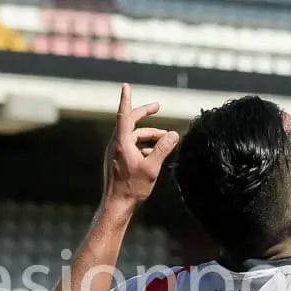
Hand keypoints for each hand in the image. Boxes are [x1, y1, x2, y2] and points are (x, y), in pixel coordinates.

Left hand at [103, 83, 179, 208]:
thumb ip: (163, 149)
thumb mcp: (152, 167)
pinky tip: (156, 154)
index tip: (126, 85)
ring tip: (166, 140)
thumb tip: (174, 134)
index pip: (124, 115)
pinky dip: (144, 146)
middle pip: (130, 123)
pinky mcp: (118, 160)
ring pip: (134, 136)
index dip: (126, 99)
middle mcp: (116, 144)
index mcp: (121, 142)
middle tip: (158, 107)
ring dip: (149, 135)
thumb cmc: (132, 187)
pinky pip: (132, 146)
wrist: (117, 205)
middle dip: (145, 115)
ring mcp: (116, 152)